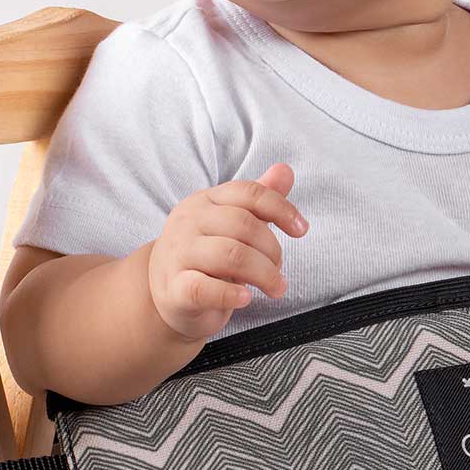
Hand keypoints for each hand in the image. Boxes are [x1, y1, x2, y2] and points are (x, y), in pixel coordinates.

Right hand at [148, 162, 308, 343]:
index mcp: (205, 200)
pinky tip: (246, 299)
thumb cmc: (208, 254)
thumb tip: (286, 170)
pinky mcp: (174, 289)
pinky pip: (203, 288)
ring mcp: (178, 254)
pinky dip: (230, 294)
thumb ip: (259, 199)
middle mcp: (188, 221)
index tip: (302, 230)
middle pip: (243, 225)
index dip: (281, 209)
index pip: (249, 192)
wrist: (167, 292)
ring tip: (275, 287)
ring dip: (263, 274)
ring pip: (229, 255)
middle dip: (272, 249)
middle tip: (279, 269)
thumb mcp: (232, 223)